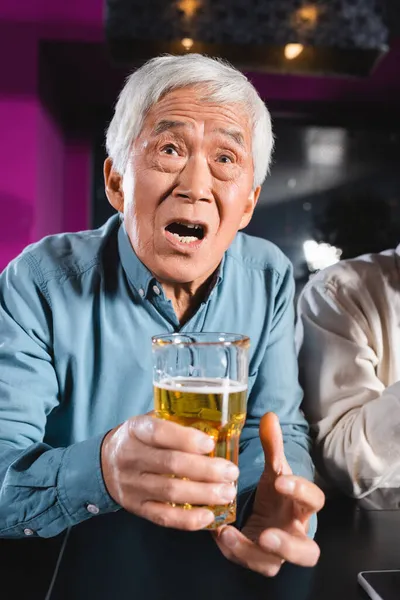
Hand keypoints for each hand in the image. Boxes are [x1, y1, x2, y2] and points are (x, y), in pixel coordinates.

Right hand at [101, 414, 238, 530]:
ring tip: (227, 493)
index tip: (210, 443)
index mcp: (136, 430)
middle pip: (170, 463)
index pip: (159, 432)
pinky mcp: (135, 507)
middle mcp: (131, 456)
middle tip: (231, 472)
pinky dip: (187, 519)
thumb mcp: (149, 421)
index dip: (186, 438)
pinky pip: (162, 516)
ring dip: (203, 493)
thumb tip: (215, 426)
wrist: (104, 464)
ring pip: (170, 491)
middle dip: (205, 469)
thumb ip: (175, 422)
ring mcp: (132, 484)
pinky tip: (208, 516)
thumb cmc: (139, 439)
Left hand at [214, 412, 324, 576]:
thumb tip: (269, 416)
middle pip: (307, 552)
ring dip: (250, 551)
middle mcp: (294, 533)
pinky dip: (233, 550)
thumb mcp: (273, 470)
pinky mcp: (258, 560)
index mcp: (302, 507)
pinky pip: (248, 563)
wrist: (267, 517)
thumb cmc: (275, 494)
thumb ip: (272, 446)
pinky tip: (219, 534)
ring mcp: (277, 552)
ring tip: (229, 534)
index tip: (280, 481)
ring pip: (274, 564)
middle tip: (267, 535)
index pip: (314, 501)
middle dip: (288, 546)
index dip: (301, 491)